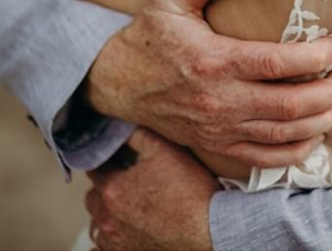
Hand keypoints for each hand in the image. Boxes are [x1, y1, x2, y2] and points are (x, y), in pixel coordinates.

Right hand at [83, 0, 331, 166]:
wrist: (118, 84)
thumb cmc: (150, 37)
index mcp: (214, 62)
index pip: (276, 64)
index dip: (314, 56)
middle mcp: (220, 101)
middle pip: (289, 105)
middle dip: (328, 91)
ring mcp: (220, 129)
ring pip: (283, 135)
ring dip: (319, 119)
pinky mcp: (218, 145)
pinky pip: (265, 159)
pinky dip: (296, 151)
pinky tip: (315, 133)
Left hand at [86, 128, 216, 250]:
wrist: (208, 231)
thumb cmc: (189, 193)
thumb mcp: (163, 149)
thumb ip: (135, 134)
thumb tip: (119, 123)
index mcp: (112, 189)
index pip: (94, 167)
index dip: (106, 159)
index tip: (118, 157)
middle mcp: (107, 219)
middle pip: (94, 196)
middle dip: (106, 186)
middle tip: (127, 179)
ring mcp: (115, 243)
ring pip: (98, 223)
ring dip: (108, 212)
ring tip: (131, 204)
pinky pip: (103, 248)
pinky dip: (111, 238)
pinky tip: (128, 229)